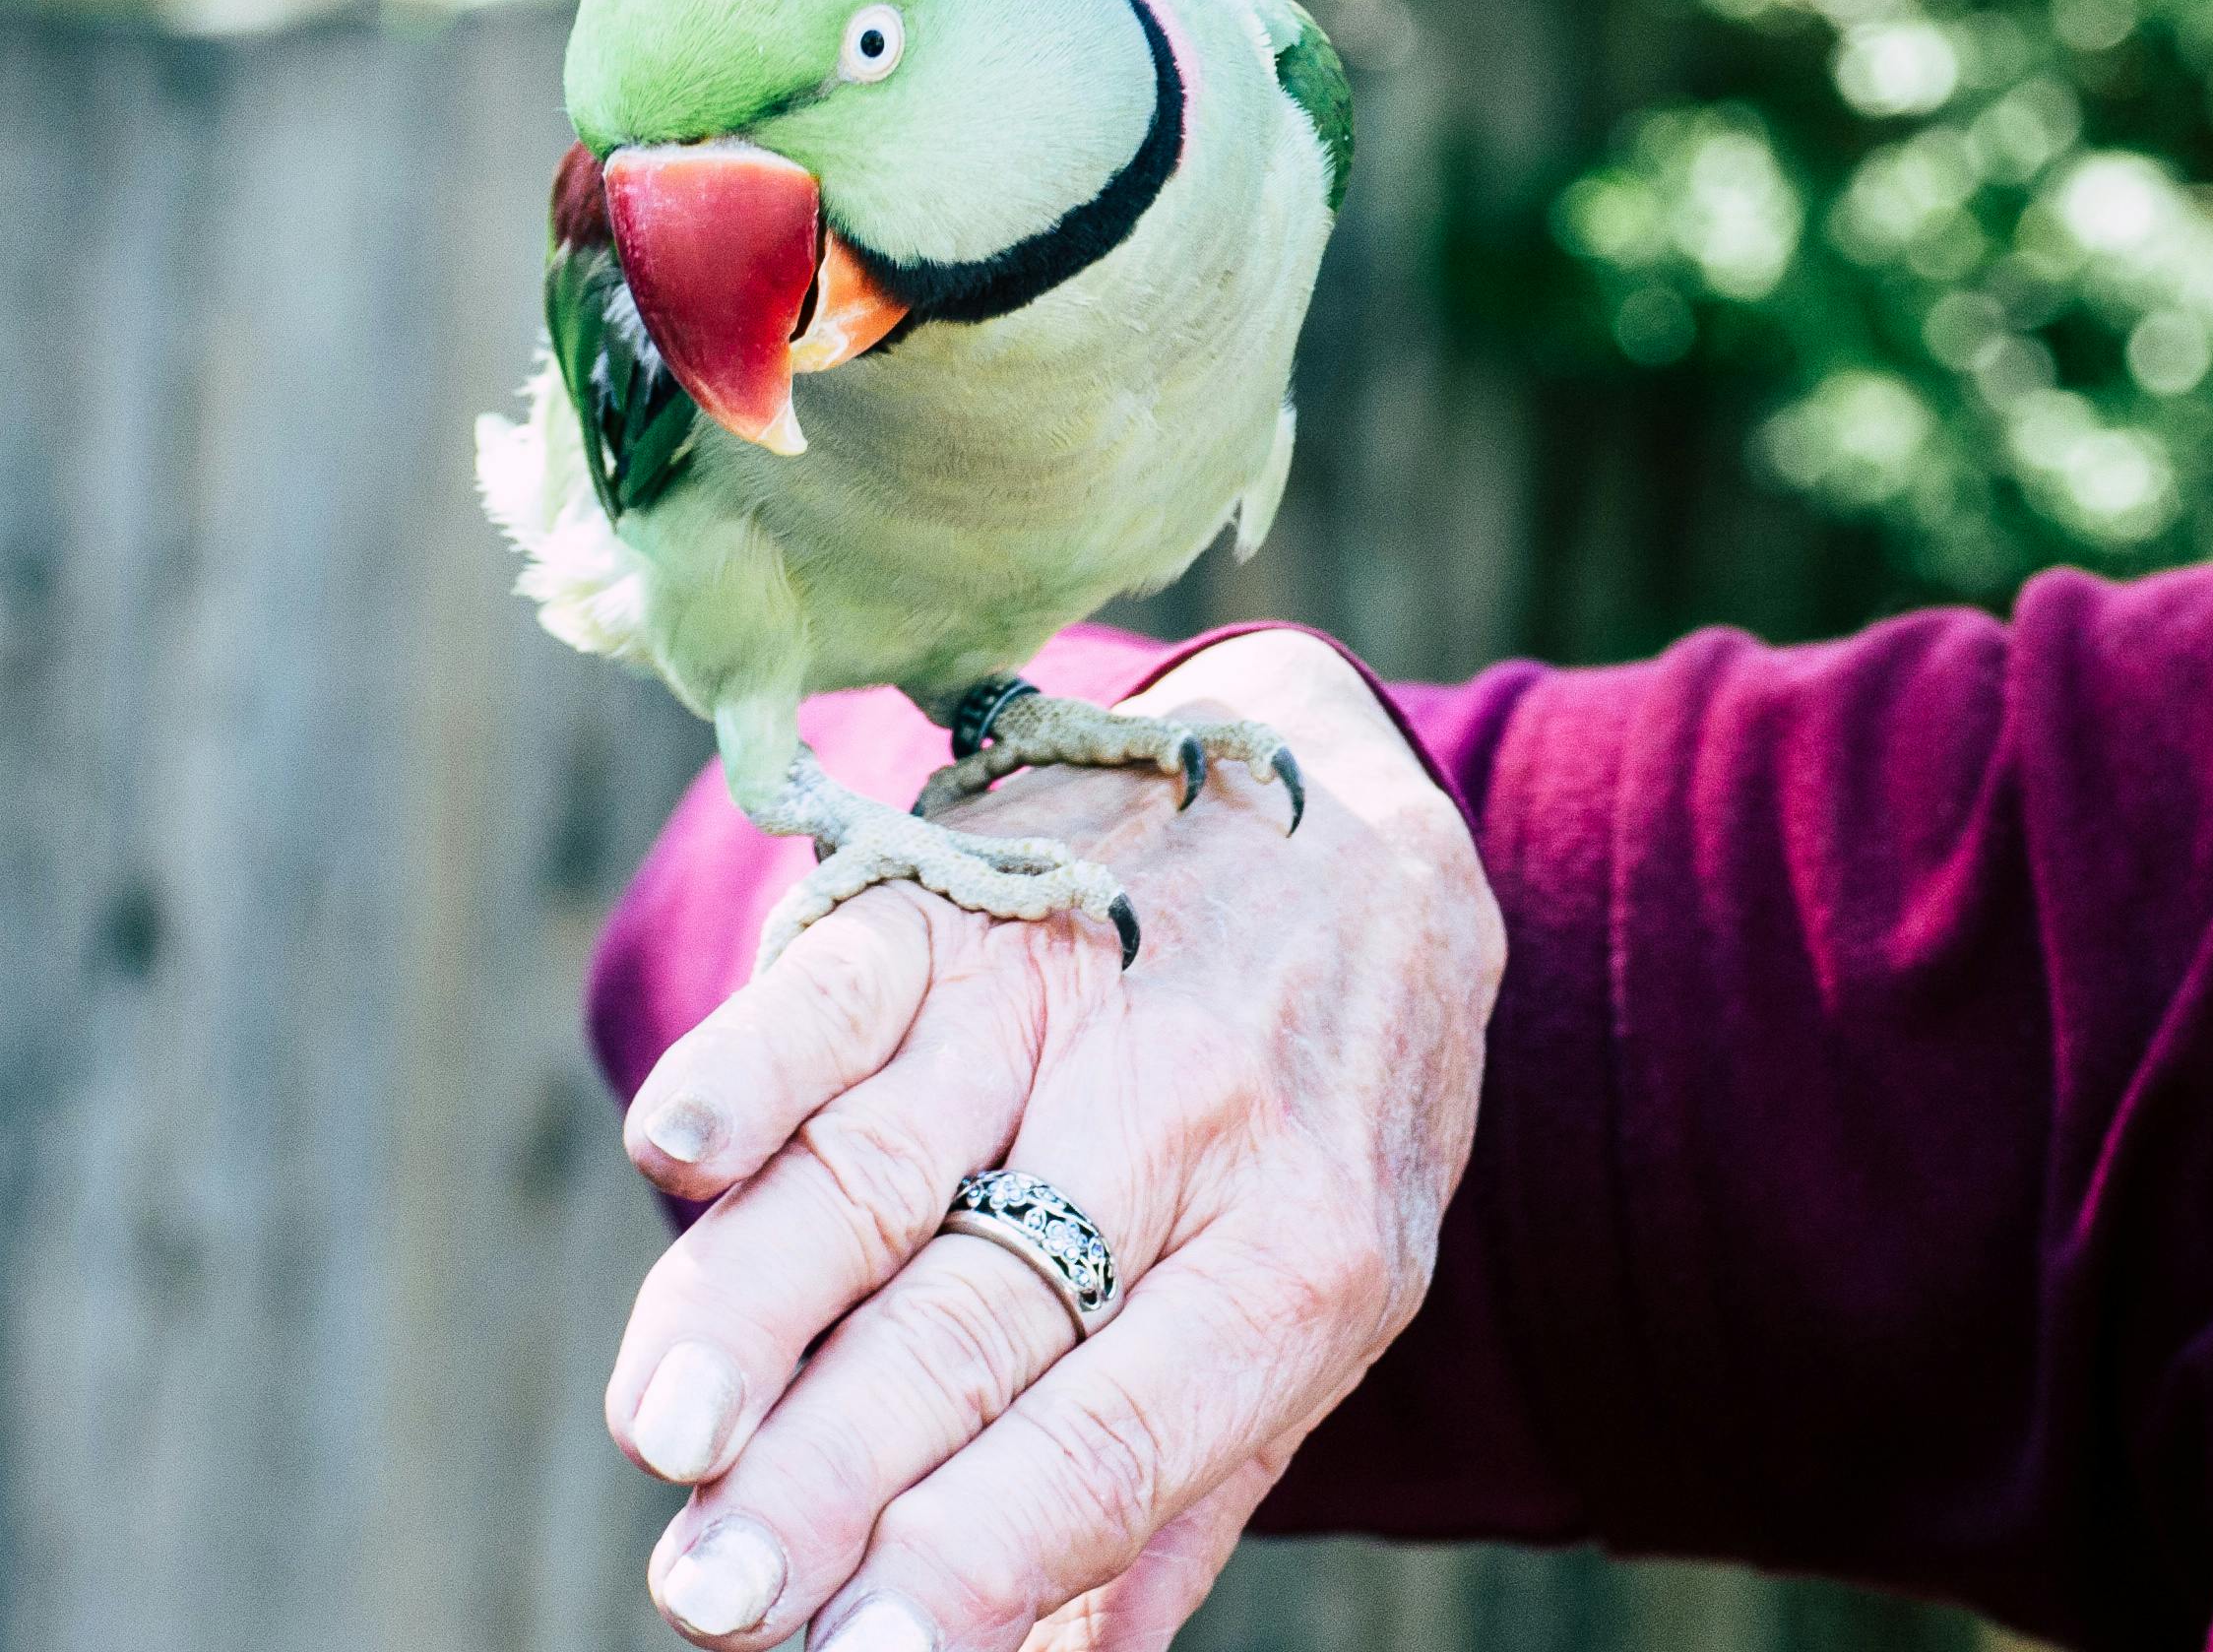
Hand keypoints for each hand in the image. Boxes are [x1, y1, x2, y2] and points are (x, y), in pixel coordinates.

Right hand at [601, 630, 1506, 1650]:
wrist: (1364, 819)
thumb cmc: (1331, 1107)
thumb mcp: (1340, 1292)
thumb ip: (1197, 1484)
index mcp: (1300, 1253)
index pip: (1118, 1432)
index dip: (979, 1551)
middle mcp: (1187, 1124)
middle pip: (976, 1323)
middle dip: (831, 1474)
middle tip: (713, 1593)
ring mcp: (1066, 1002)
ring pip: (883, 1169)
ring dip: (757, 1305)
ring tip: (667, 1433)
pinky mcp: (962, 904)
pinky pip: (844, 989)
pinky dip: (754, 1062)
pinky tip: (680, 1152)